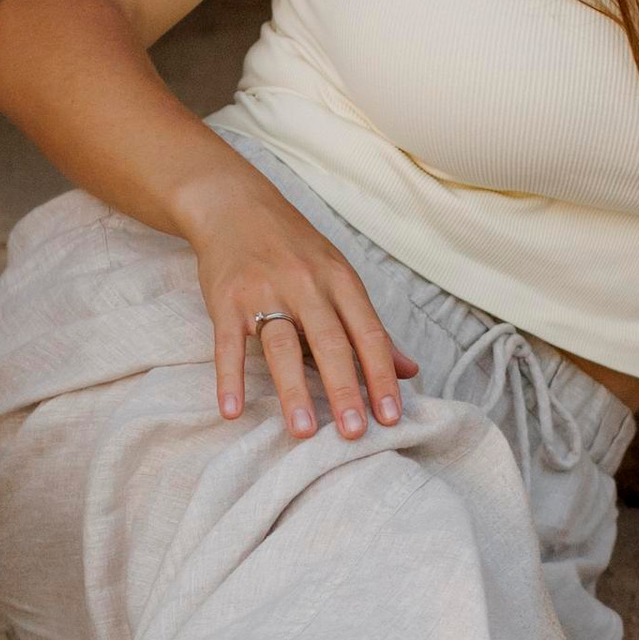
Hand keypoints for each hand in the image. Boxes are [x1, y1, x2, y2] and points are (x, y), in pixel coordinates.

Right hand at [177, 156, 418, 442]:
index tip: (392, 417)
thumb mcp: (338, 278)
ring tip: (304, 432)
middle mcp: (306, 285)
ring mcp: (264, 291)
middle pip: (330, 343)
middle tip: (355, 434)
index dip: (382, 376)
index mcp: (340, 281)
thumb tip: (411, 371)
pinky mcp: (226, 299)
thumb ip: (370, 328)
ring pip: (283, 345)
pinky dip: (229, 378)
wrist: (235, 206)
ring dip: (294, 390)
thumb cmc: (294, 249)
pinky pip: (228, 344)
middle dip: (345, 390)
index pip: (369, 334)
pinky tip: (232, 410)